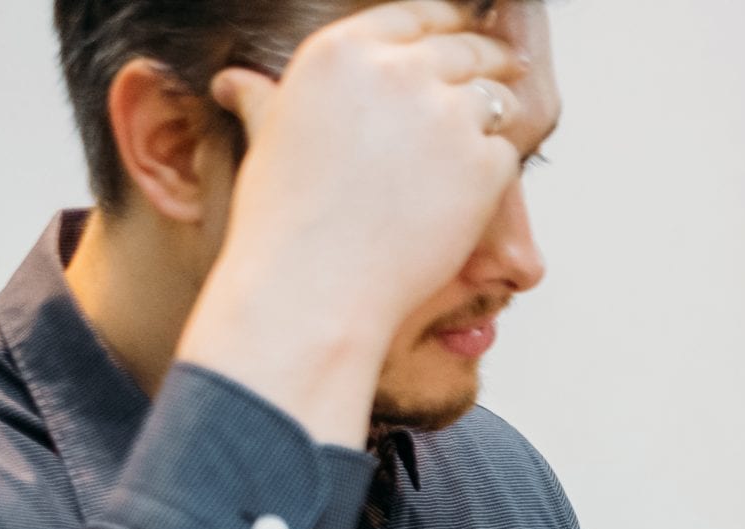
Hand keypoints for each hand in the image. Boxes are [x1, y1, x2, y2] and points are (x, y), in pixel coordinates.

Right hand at [179, 1, 527, 438]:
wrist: (315, 285)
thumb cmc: (283, 222)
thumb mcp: (266, 137)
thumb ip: (267, 98)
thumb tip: (236, 82)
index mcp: (342, 50)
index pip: (416, 14)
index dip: (446, 23)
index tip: (461, 30)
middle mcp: (398, 71)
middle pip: (467, 47)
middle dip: (486, 58)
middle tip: (502, 68)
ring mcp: (446, 115)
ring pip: (495, 96)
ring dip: (497, 111)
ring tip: (489, 131)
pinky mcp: (484, 162)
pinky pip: (508, 151)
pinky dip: (497, 167)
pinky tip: (475, 190)